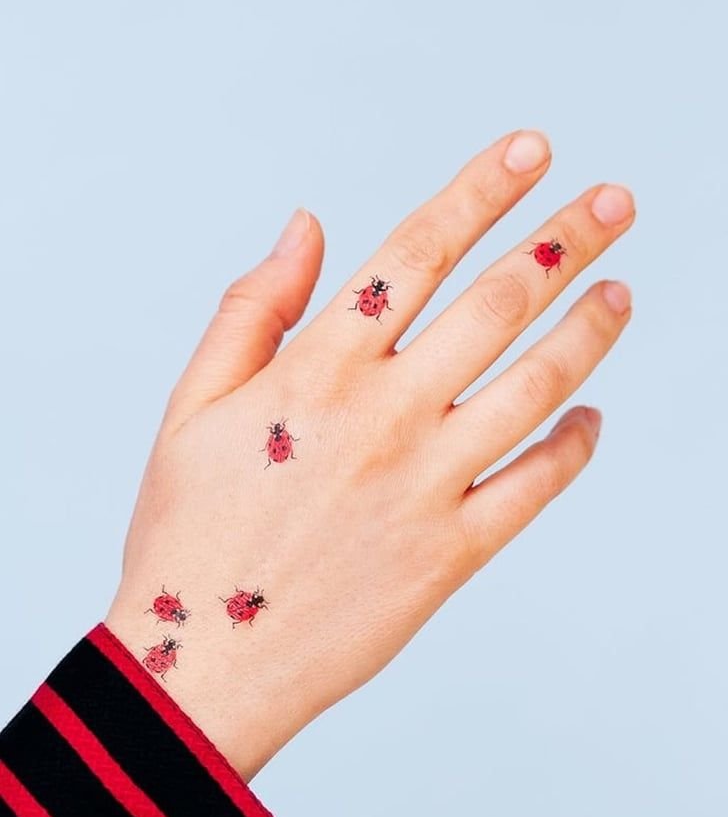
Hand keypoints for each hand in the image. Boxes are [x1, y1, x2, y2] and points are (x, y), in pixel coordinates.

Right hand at [106, 129, 634, 780]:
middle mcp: (383, 416)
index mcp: (316, 370)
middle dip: (565, 237)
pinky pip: (534, 488)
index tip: (534, 150)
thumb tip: (307, 225)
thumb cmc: (188, 537)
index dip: (483, 190)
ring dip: (589, 329)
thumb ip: (252, 309)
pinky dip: (573, 447)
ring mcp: (425, 485)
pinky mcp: (452, 555)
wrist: (204, 665)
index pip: (418, 251)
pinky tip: (591, 417)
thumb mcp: (192, 409)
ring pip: (535, 385)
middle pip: (499, 302)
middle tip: (615, 200)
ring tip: (620, 289)